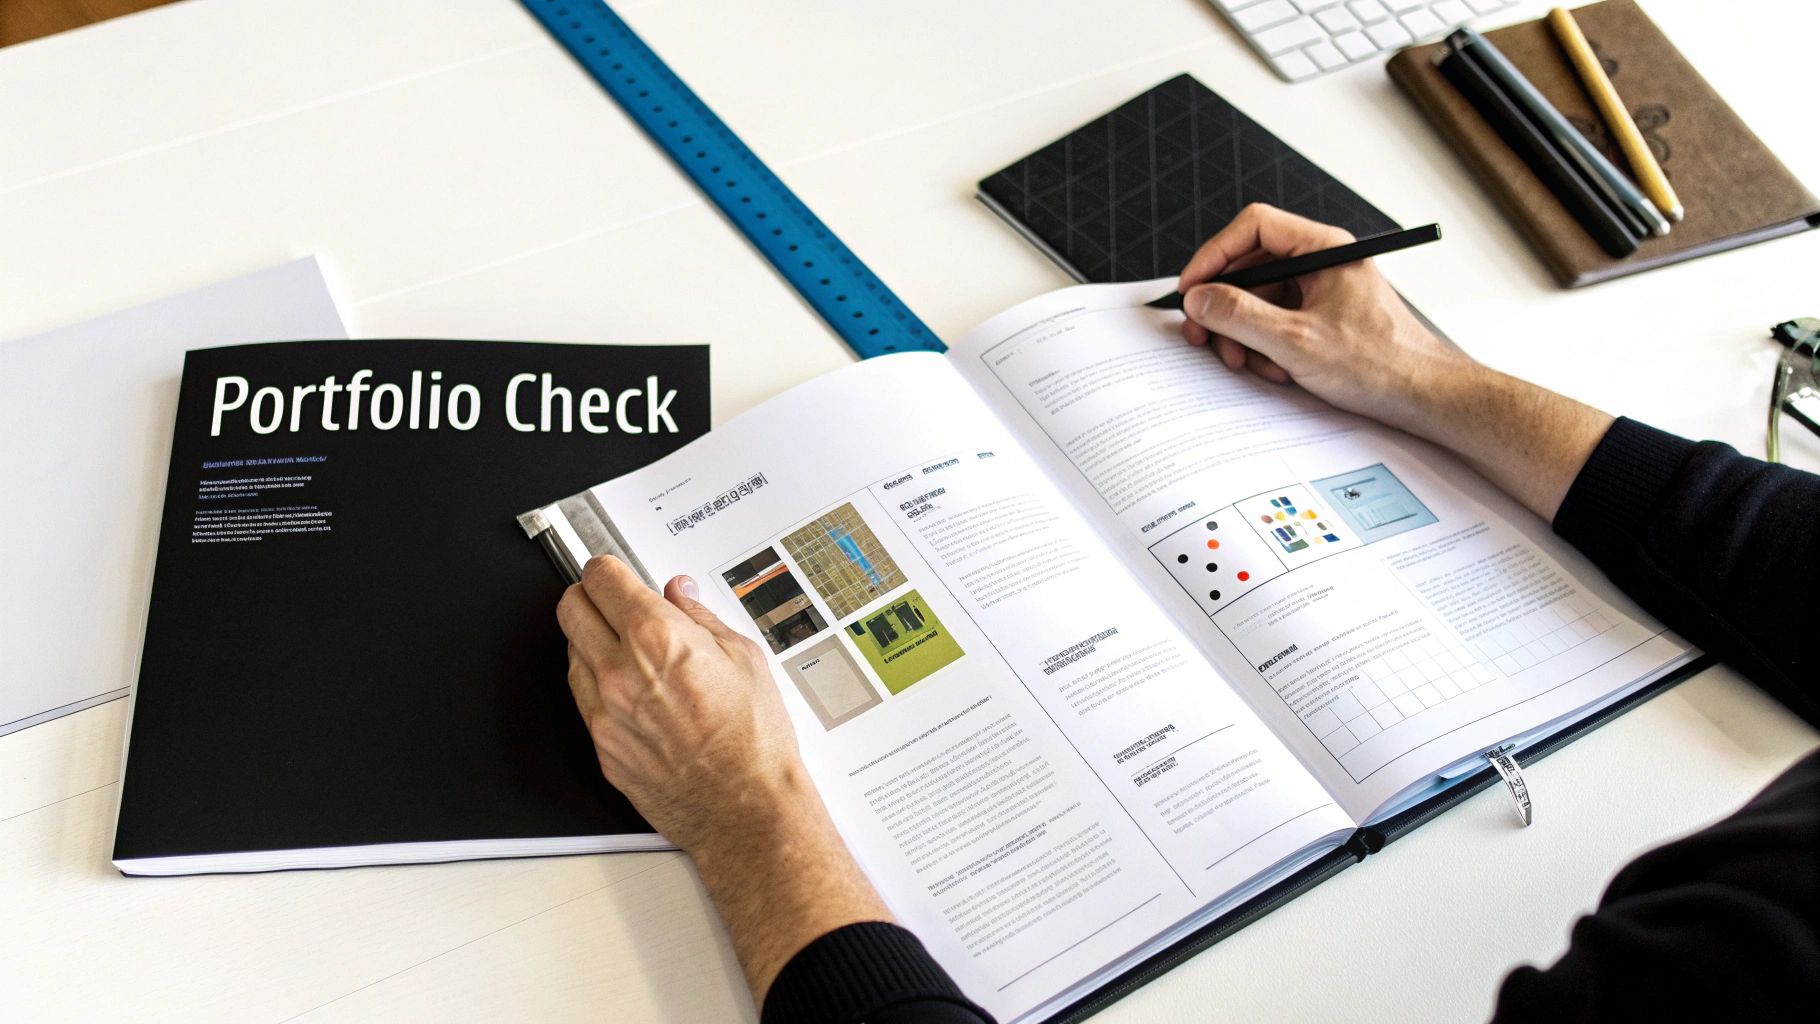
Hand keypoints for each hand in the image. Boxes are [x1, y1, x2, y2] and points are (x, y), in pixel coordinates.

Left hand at [555, 555, 890, 1005]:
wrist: (745, 810)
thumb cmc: (755, 742)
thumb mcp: (745, 657)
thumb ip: (701, 617)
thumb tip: (679, 593)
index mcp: (658, 639)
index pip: (601, 578)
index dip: (608, 568)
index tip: (615, 570)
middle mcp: (620, 672)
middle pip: (571, 609)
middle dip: (589, 596)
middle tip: (611, 598)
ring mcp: (604, 712)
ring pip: (571, 652)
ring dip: (591, 640)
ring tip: (630, 648)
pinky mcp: (600, 745)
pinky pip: (582, 697)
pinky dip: (597, 683)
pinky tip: (630, 688)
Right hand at [1176, 203, 1474, 435]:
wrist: (1422, 396)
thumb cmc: (1379, 364)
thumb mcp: (1297, 342)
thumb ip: (1240, 316)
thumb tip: (1198, 298)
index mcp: (1323, 249)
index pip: (1254, 226)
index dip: (1214, 254)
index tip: (1191, 288)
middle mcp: (1321, 262)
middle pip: (1250, 266)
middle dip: (1223, 305)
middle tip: (1202, 334)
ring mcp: (1320, 290)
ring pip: (1259, 298)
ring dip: (1243, 332)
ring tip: (1246, 362)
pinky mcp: (1320, 318)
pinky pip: (1275, 321)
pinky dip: (1264, 346)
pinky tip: (1275, 370)